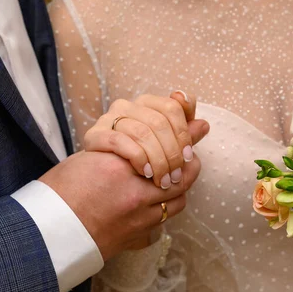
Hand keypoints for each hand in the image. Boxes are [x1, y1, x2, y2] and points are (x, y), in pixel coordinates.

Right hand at [39, 149, 201, 259]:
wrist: (48, 232)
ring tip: (176, 174)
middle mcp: (133, 193)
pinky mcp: (137, 235)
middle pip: (181, 175)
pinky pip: (166, 215)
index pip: (163, 146)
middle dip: (189, 162)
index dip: (181, 137)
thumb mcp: (89, 158)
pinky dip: (170, 203)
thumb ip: (122, 146)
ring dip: (182, 184)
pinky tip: (161, 195)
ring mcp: (138, 217)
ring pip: (179, 197)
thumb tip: (145, 134)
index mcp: (117, 167)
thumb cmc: (60, 190)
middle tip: (188, 154)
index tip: (189, 130)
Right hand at [82, 90, 205, 188]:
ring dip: (158, 160)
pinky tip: (144, 173)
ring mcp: (107, 119)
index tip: (188, 156)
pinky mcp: (94, 135)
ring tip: (162, 181)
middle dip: (172, 152)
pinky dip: (137, 157)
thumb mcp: (156, 147)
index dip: (184, 132)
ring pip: (143, 132)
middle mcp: (125, 107)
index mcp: (143, 104)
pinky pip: (120, 140)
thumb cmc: (127, 165)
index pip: (172, 107)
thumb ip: (179, 134)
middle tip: (176, 177)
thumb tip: (204, 125)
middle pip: (159, 122)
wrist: (88, 186)